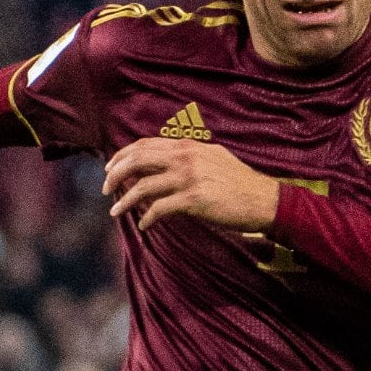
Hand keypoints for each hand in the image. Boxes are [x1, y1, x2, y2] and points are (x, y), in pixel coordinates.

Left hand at [101, 136, 283, 234]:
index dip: (123, 156)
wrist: (265, 200)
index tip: (110, 168)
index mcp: (188, 146)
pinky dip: (147, 218)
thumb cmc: (241, 183)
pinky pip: (159, 209)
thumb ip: (190, 155)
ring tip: (115, 211)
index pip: (145, 144)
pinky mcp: (194, 200)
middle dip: (115, 174)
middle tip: (105, 188)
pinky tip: (144, 225)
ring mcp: (189, 178)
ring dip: (125, 200)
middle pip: (137, 160)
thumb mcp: (215, 157)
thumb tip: (167, 158)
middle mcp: (185, 157)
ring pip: (143, 186)